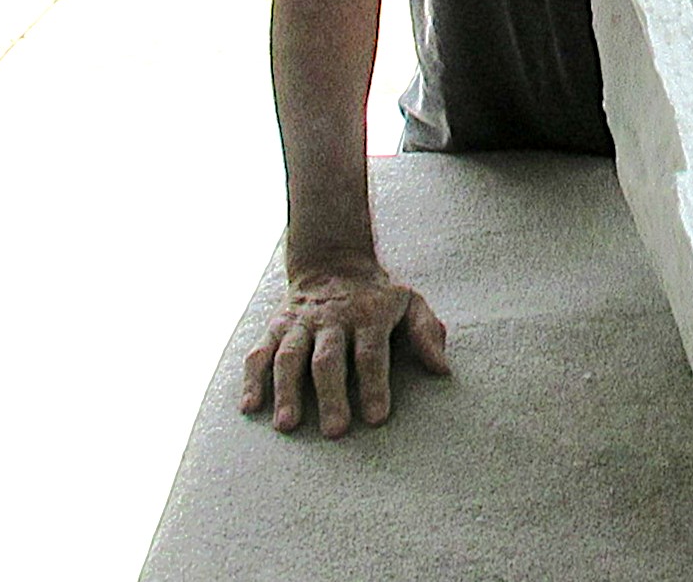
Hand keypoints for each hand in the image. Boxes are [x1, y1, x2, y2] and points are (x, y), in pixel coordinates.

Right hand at [240, 267, 449, 436]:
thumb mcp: (410, 302)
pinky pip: (259, 352)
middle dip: (331, 395)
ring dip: (287, 391)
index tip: (376, 418)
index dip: (375, 385)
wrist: (333, 260)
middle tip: (335, 431)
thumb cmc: (378, 295)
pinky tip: (250, 407)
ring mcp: (300, 324)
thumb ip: (426, 333)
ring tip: (288, 426)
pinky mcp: (275, 327)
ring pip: (290, 357)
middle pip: (329, 359)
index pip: (372, 353)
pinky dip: (252, 379)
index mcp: (368, 315)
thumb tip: (443, 370)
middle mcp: (332, 320)